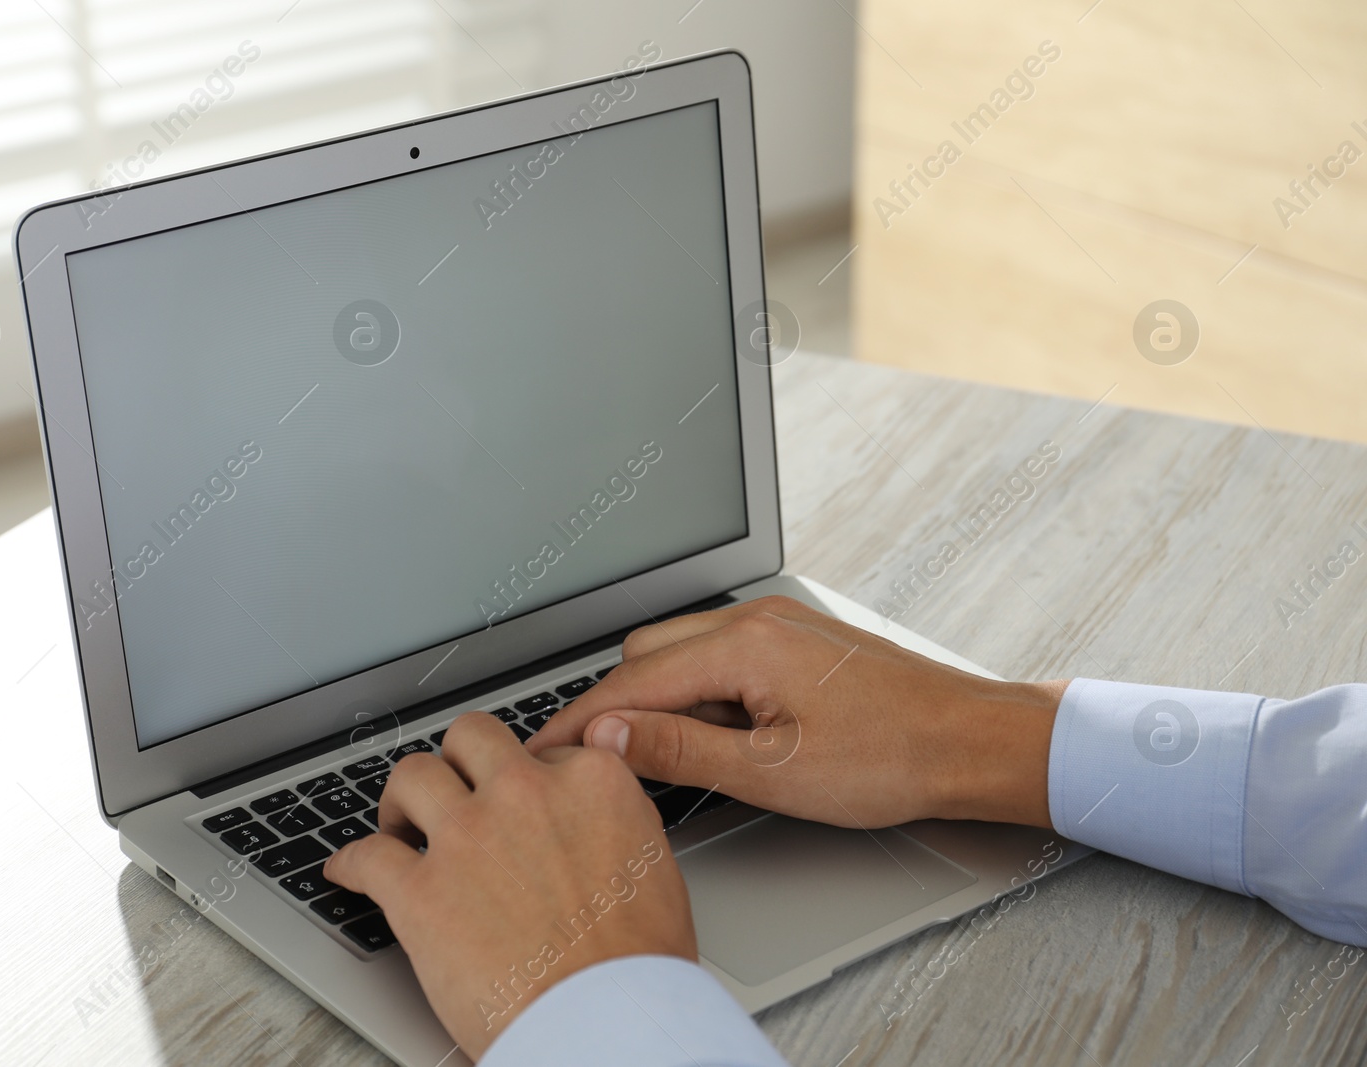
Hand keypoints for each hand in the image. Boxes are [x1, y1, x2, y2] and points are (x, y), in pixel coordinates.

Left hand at [324, 712, 696, 1058]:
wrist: (608, 1022)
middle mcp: (524, 794)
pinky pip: (366, 856)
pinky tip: (347, 869)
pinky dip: (350, 863)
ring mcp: (467, 836)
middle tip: (454, 790)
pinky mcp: (419, 891)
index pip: (544, 751)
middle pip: (472, 739)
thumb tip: (591, 813)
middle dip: (459, 762)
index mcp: (590, 783)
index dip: (528, 778)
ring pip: (413, 776)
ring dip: (402, 799)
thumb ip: (613, 818)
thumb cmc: (637, 966)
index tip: (516, 801)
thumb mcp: (653, 862)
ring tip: (400, 823)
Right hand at [528, 595, 1065, 829]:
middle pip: (646, 653)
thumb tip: (608, 736)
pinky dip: (695, 689)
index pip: (630, 680)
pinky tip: (710, 732)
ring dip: (656, 697)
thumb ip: (679, 749)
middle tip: (593, 762)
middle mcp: (756, 620)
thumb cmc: (891, 760)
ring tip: (655, 755)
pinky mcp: (794, 640)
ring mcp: (778, 625)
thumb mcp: (772, 772)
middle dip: (613, 704)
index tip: (541, 751)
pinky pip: (718, 654)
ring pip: (681, 651)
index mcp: (744, 646)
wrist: (970, 742)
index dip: (578, 721)